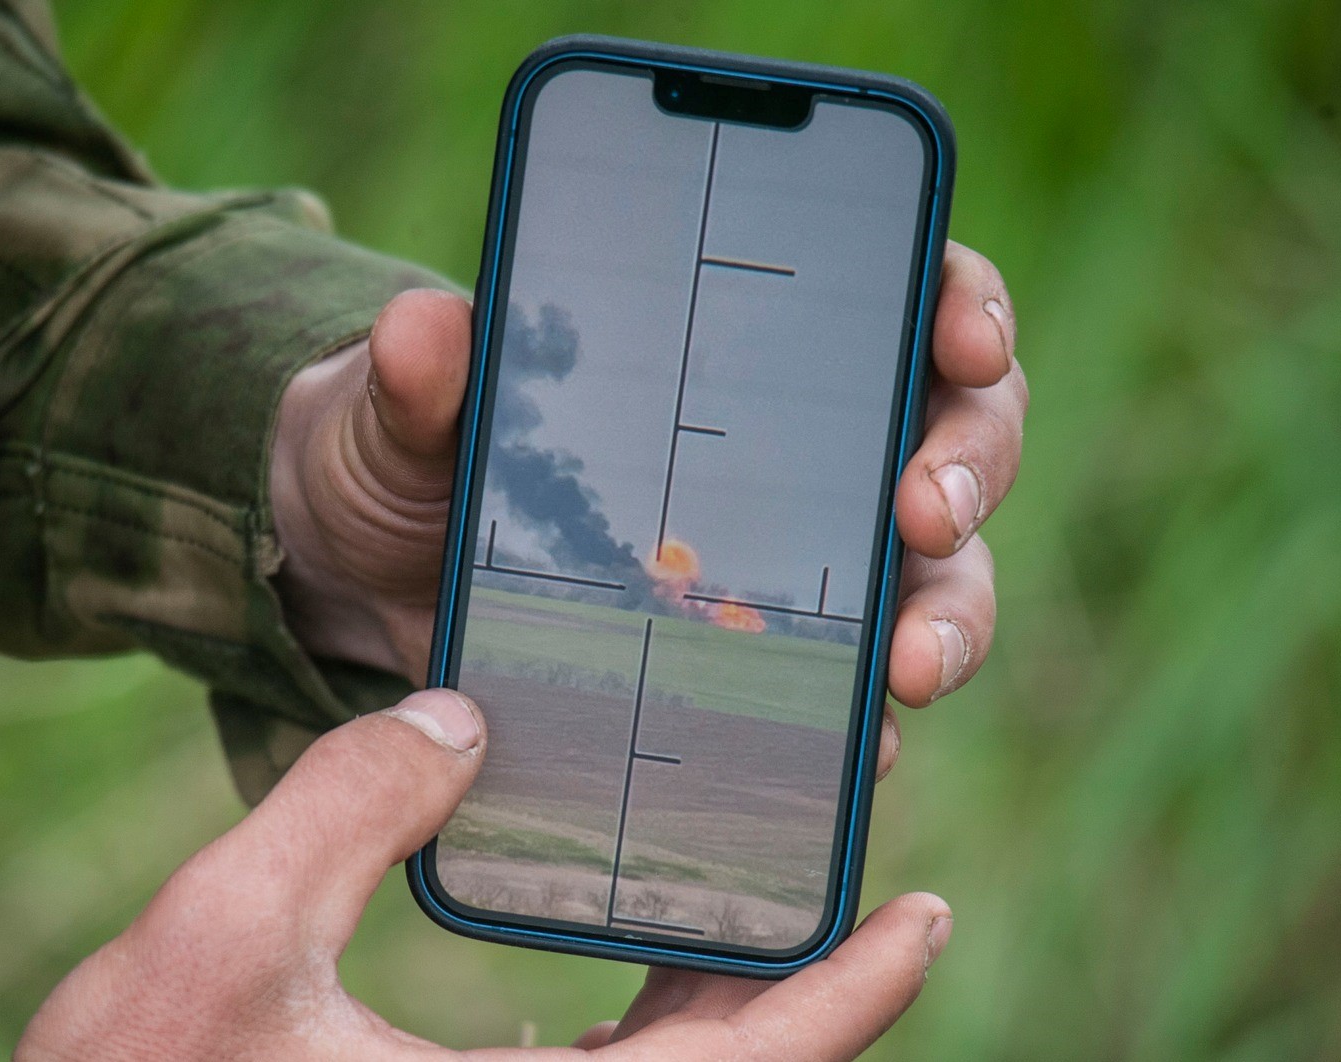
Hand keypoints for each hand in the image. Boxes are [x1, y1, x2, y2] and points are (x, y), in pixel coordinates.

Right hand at [15, 690, 952, 1059]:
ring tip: (719, 891)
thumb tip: (458, 716)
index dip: (852, 995)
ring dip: (703, 1005)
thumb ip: (344, 808)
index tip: (922, 912)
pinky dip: (618, 1038)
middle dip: (786, 980)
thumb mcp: (217, 936)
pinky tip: (587, 973)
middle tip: (827, 861)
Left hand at [269, 243, 1024, 758]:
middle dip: (967, 466)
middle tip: (924, 509)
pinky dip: (871, 729)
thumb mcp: (401, 411)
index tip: (961, 336)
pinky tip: (858, 754)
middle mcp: (806, 448)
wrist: (373, 583)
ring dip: (948, 617)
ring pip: (936, 577)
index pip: (901, 291)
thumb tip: (423, 332)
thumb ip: (421, 377)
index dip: (960, 302)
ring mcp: (801, 564)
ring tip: (909, 666)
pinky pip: (856, 703)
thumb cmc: (410, 456)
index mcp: (748, 343)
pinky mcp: (770, 671)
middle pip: (955, 433)